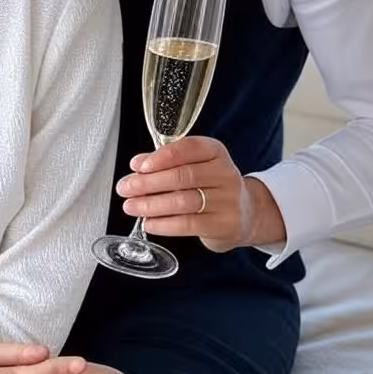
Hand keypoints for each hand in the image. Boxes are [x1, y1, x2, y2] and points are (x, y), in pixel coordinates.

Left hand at [116, 136, 285, 250]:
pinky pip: (189, 224)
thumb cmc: (211, 186)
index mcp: (215, 152)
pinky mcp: (224, 225)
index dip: (162, 157)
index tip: (139, 165)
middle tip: (126, 188)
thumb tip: (137, 164)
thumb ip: (166, 162)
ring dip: (151, 204)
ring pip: (183, 201)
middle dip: (148, 183)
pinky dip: (164, 224)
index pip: (189, 148)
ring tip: (131, 206)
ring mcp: (227, 200)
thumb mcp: (195, 166)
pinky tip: (149, 223)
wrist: (246, 213)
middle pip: (182, 176)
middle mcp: (225, 173)